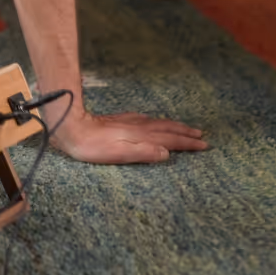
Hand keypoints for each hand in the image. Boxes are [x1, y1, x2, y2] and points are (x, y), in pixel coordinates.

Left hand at [52, 110, 207, 163]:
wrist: (71, 126)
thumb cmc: (92, 146)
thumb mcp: (118, 154)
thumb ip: (143, 153)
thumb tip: (167, 153)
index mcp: (140, 136)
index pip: (170, 140)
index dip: (188, 144)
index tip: (204, 145)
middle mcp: (138, 126)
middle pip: (167, 129)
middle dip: (186, 133)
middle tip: (202, 136)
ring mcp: (129, 122)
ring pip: (158, 123)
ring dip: (174, 126)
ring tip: (186, 128)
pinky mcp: (119, 120)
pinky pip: (147, 120)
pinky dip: (158, 122)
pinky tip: (154, 122)